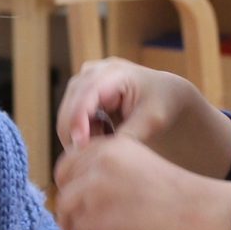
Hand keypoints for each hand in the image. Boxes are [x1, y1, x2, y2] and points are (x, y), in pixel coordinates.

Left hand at [53, 132, 230, 229]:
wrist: (197, 211)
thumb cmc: (178, 197)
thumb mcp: (140, 167)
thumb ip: (111, 172)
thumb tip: (84, 194)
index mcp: (112, 146)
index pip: (72, 160)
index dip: (71, 182)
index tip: (79, 198)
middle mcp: (99, 161)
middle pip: (63, 182)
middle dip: (69, 203)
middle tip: (81, 220)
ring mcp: (94, 187)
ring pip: (65, 207)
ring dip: (75, 225)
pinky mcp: (95, 214)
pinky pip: (76, 229)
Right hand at [56, 58, 230, 176]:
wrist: (163, 94)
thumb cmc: (161, 103)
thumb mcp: (152, 120)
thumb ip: (129, 134)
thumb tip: (103, 152)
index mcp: (113, 72)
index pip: (86, 94)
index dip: (78, 120)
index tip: (81, 146)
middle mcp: (92, 72)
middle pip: (70, 106)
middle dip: (78, 135)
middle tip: (96, 157)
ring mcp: (83, 82)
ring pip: (66, 116)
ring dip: (81, 137)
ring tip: (106, 145)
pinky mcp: (79, 95)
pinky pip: (71, 120)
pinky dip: (83, 135)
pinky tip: (103, 138)